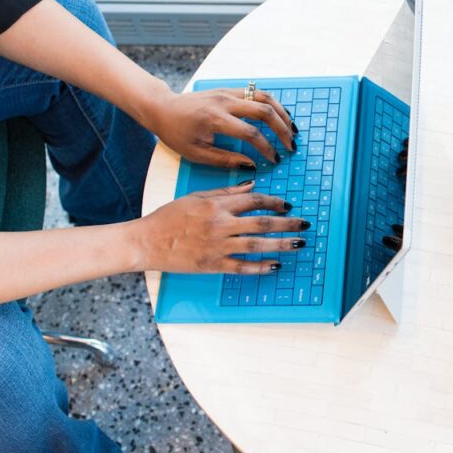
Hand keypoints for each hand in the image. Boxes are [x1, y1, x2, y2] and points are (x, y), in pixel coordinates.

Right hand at [129, 182, 309, 273]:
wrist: (147, 241)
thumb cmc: (170, 217)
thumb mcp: (197, 196)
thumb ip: (226, 192)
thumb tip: (253, 185)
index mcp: (217, 205)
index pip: (253, 200)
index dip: (274, 202)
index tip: (288, 205)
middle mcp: (220, 225)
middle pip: (262, 222)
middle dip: (287, 223)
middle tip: (305, 224)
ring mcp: (218, 246)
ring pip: (257, 245)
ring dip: (281, 244)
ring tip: (299, 243)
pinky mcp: (212, 265)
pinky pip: (242, 267)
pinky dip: (261, 267)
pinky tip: (276, 266)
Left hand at [144, 84, 296, 166]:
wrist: (163, 108)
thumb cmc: (176, 133)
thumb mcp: (196, 153)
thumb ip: (225, 159)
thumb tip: (251, 164)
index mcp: (215, 119)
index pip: (250, 133)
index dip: (266, 148)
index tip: (275, 159)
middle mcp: (225, 102)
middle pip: (264, 111)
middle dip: (282, 129)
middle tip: (291, 145)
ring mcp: (228, 92)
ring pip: (265, 97)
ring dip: (282, 113)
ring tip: (292, 129)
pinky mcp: (230, 90)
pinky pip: (257, 93)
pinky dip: (273, 104)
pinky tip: (280, 116)